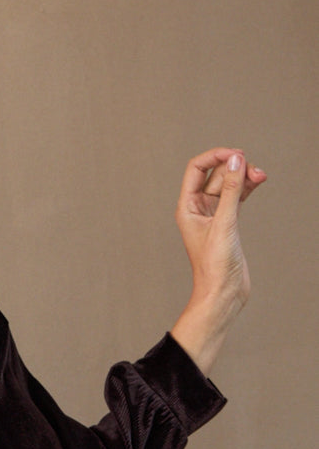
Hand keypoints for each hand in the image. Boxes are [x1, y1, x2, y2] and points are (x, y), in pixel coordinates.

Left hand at [171, 147, 266, 374]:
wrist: (223, 294)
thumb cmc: (215, 266)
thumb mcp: (224, 224)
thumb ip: (231, 191)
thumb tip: (236, 161)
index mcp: (187, 207)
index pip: (197, 169)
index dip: (216, 156)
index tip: (238, 155)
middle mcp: (198, 209)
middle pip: (215, 174)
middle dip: (234, 167)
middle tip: (253, 169)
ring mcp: (214, 215)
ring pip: (228, 185)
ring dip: (243, 176)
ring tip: (260, 176)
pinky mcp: (228, 223)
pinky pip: (236, 196)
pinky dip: (247, 187)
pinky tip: (258, 181)